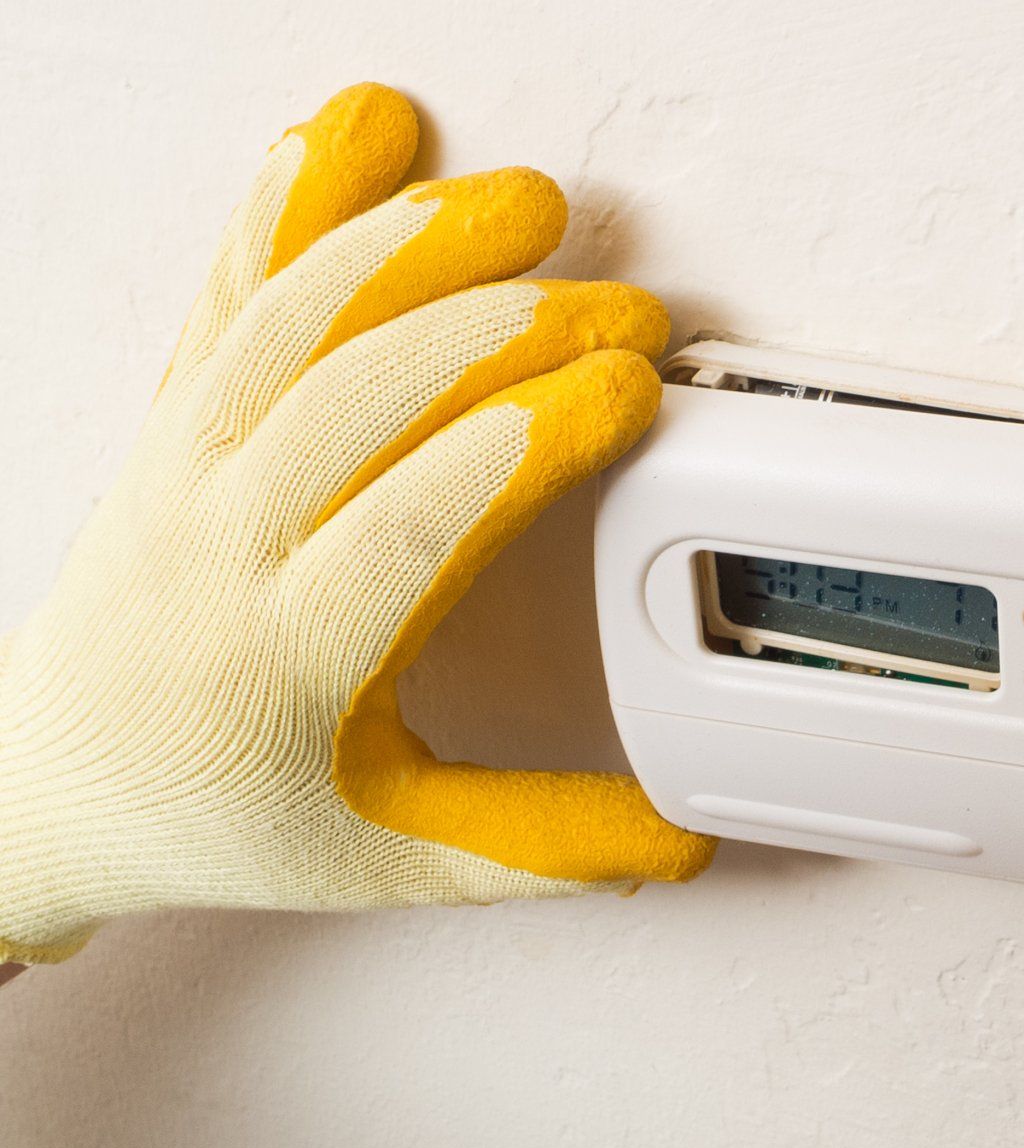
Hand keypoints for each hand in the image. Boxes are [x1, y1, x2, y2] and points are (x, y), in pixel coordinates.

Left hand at [0, 84, 713, 962]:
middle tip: (625, 309)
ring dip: (415, 243)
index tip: (631, 394)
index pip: (417, 521)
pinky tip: (357, 134)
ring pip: (293, 320)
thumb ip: (544, 844)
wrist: (50, 778)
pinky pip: (225, 287)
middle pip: (362, 395)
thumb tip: (682, 841)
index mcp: (287, 660)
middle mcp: (220, 543)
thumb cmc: (223, 814)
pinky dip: (290, 200)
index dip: (532, 440)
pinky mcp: (172, 412)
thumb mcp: (395, 857)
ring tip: (527, 204)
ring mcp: (184, 461)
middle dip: (510, 329)